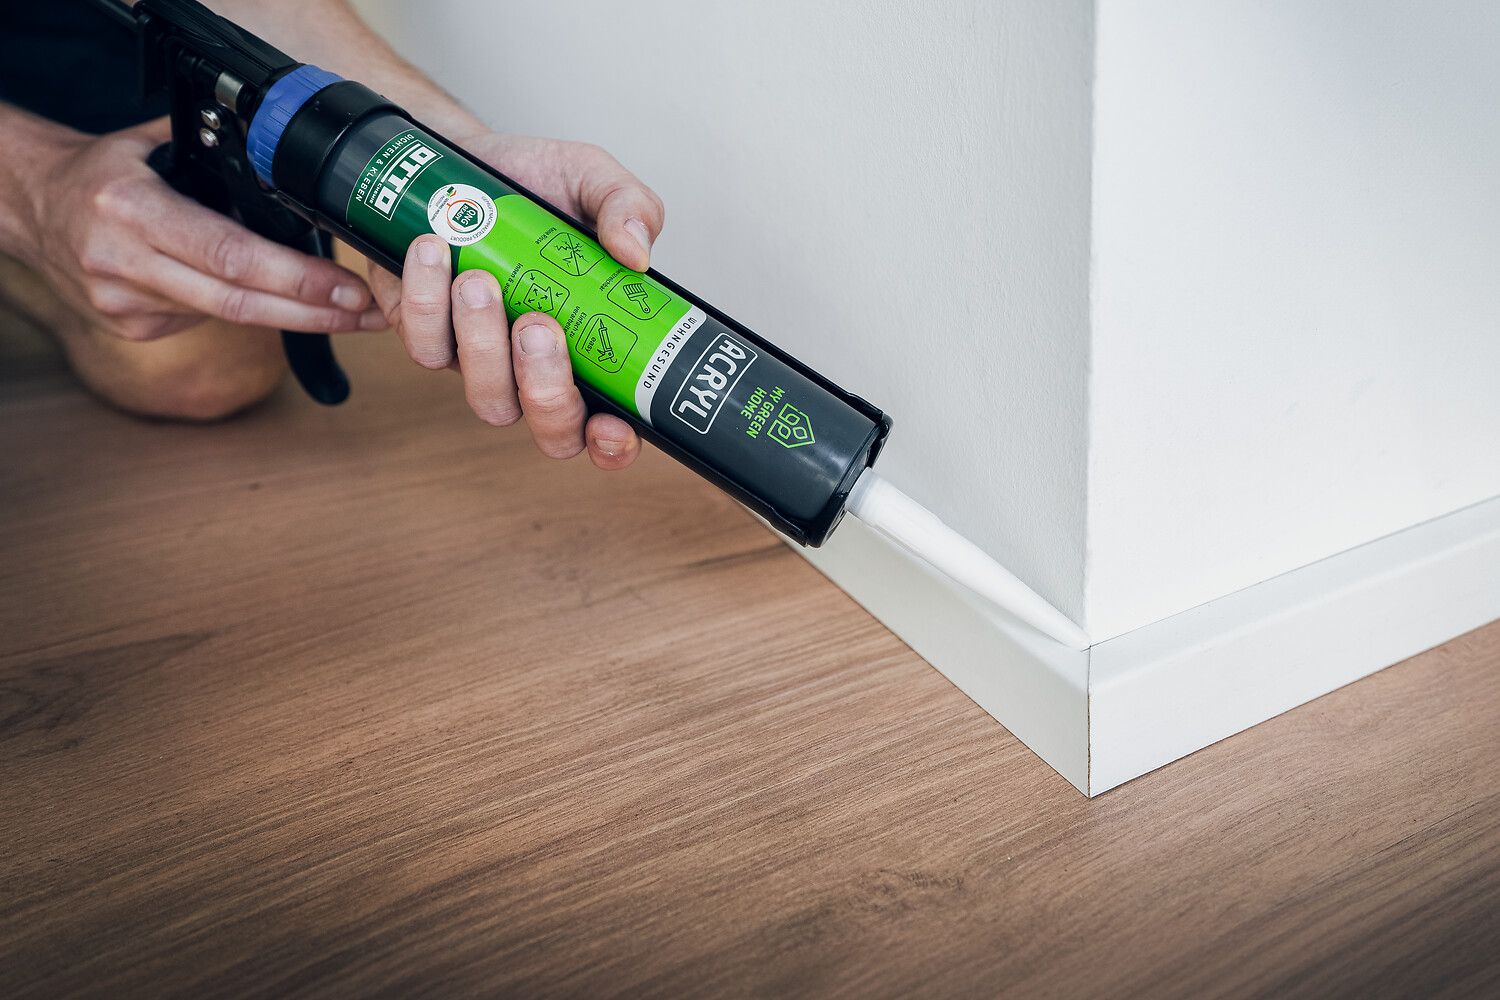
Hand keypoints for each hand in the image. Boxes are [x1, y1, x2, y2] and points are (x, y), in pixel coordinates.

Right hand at [21, 117, 382, 342]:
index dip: (295, 279)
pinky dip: (247, 311)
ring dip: (296, 318)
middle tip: (369, 313)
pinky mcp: (131, 327)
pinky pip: (204, 321)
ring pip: (228, 318)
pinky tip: (280, 304)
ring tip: (351, 314)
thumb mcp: (151, 148)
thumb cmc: (101, 173)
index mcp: (132, 209)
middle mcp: (125, 262)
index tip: (348, 288)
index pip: (230, 255)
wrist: (33, 206)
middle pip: (238, 302)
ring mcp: (125, 303)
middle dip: (313, 312)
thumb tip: (290, 168)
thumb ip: (215, 157)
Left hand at [367, 135, 663, 470]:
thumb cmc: (536, 183)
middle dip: (546, 388)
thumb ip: (632, 207)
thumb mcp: (595, 179)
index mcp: (594, 347)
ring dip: (482, 343)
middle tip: (539, 325)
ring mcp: (481, 361)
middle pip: (551, 430)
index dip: (614, 443)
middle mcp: (538, 369)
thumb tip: (635, 254)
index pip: (611, 424)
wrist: (464, 157)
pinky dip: (426, 300)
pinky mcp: (426, 335)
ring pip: (486, 396)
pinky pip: (424, 345)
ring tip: (480, 280)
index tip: (614, 423)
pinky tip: (435, 251)